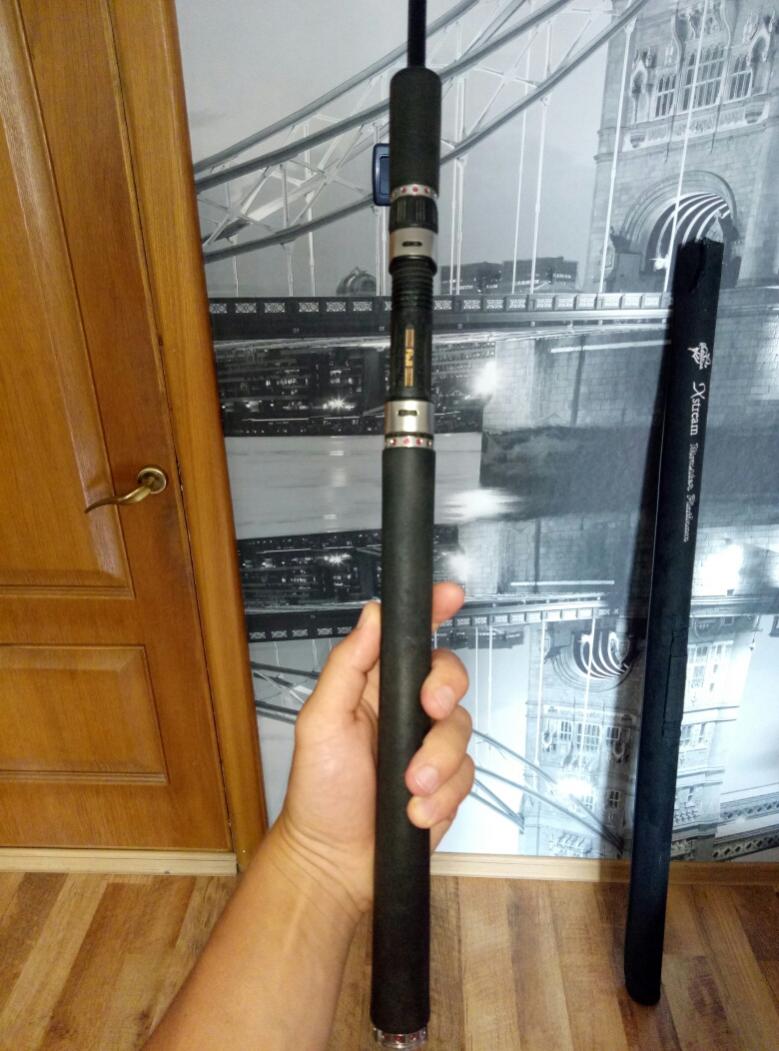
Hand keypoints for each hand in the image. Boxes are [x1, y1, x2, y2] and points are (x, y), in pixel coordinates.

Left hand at [275, 582, 472, 917]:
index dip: (434, 611)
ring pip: (462, 730)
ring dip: (438, 762)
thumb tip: (371, 616)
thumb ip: (347, 666)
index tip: (448, 595)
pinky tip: (416, 812)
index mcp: (375, 686)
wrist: (335, 861)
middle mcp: (406, 710)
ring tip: (410, 788)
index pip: (410, 638)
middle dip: (447, 690)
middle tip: (431, 711)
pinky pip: (467, 775)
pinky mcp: (447, 783)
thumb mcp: (321, 721)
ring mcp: (428, 746)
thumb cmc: (320, 792)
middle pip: (449, 677)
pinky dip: (444, 796)